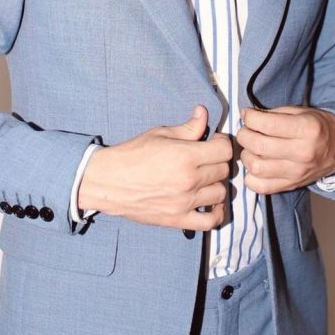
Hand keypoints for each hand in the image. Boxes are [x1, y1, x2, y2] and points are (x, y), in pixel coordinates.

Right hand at [78, 105, 232, 229]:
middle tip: (207, 159)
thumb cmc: (133, 154)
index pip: (224, 151)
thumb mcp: (160, 134)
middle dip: (218, 161)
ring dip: (216, 184)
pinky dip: (217, 213)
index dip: (223, 143)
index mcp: (186, 156)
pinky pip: (210, 221)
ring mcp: (185, 202)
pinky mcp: (179, 219)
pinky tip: (210, 203)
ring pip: (220, 193)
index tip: (215, 142)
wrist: (109, 181)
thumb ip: (187, 127)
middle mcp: (189, 180)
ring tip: (205, 179)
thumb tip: (203, 113)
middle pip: (223, 171)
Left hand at [235, 106, 334, 194]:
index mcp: (307, 129)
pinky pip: (261, 187)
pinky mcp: (292, 186)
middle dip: (244, 134)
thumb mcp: (300, 111)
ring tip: (251, 147)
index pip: (267, 125)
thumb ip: (273, 113)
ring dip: (246, 155)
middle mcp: (302, 153)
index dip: (249, 118)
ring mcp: (297, 173)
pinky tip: (256, 164)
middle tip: (246, 130)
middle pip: (258, 146)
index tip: (247, 115)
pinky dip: (251, 176)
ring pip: (256, 167)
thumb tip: (247, 117)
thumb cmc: (318, 126)